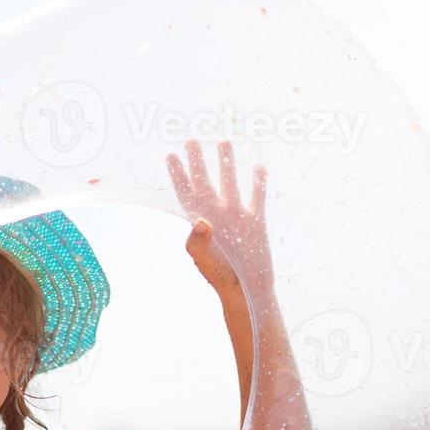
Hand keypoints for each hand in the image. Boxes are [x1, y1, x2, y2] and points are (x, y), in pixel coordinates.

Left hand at [166, 139, 271, 298]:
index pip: (186, 193)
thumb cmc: (219, 276)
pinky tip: (259, 166)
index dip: (178, 175)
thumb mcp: (204, 261)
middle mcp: (217, 214)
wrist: (244, 288)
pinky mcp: (255, 221)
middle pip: (205, 181)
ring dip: (227, 163)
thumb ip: (197, 242)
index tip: (170, 156)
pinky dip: (258, 182)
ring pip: (230, 182)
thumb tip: (200, 221)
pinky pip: (257, 196)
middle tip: (191, 140)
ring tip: (224, 141)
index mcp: (200, 221)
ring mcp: (237, 215)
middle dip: (198, 162)